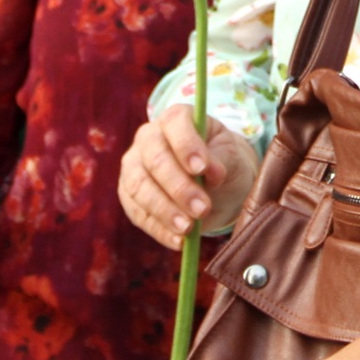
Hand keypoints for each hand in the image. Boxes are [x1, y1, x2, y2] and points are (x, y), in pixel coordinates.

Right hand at [117, 106, 259, 247]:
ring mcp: (134, 166)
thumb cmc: (222, 161)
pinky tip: (178, 241)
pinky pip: (138, 213)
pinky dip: (159, 229)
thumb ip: (222, 160)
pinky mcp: (129, 195)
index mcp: (176, 119)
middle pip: (155, 160)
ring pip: (140, 187)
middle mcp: (148, 137)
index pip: (175, 123)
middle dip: (179, 187)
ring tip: (189, 229)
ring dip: (165, 211)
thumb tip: (213, 173)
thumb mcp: (231, 156)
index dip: (187, 145)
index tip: (202, 169)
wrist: (215, 184)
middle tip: (202, 209)